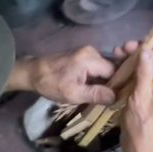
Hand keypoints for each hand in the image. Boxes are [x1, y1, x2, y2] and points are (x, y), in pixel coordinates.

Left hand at [6, 46, 121, 104]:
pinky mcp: (83, 56)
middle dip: (113, 83)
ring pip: (106, 68)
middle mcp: (92, 51)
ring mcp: (88, 52)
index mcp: (90, 58)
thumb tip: (116, 97)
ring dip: (106, 82)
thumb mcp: (73, 94)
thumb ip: (95, 94)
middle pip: (112, 68)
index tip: (120, 98)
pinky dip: (99, 78)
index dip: (119, 85)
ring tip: (105, 96)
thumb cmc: (51, 84)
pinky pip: (98, 67)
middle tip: (113, 99)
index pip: (115, 71)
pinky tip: (97, 89)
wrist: (33, 72)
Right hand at [120, 43, 152, 151]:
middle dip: (144, 51)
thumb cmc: (142, 128)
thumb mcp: (140, 98)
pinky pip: (147, 78)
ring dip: (136, 60)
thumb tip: (147, 49)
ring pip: (152, 68)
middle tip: (123, 48)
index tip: (143, 41)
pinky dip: (135, 72)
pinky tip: (120, 67)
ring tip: (117, 55)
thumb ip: (144, 73)